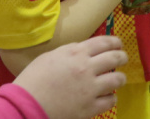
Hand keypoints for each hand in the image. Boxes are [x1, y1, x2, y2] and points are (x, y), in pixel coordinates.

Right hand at [13, 36, 127, 118]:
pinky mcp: (90, 107)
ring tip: (119, 79)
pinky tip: (108, 98)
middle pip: (114, 58)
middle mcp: (87, 67)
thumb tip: (82, 50)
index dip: (115, 42)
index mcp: (76, 52)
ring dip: (120, 78)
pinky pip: (110, 101)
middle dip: (122, 57)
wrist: (26, 104)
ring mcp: (90, 88)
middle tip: (123, 58)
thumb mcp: (50, 57)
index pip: (104, 42)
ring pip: (117, 79)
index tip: (118, 44)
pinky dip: (111, 98)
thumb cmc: (33, 79)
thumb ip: (68, 51)